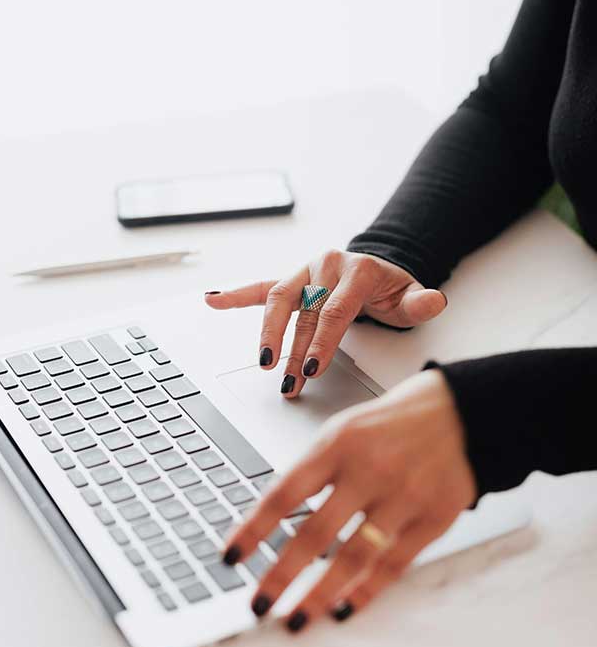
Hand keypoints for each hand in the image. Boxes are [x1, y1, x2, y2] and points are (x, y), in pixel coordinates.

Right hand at [205, 249, 446, 396]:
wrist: (380, 269)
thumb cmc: (392, 290)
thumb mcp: (411, 297)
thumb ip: (420, 302)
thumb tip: (433, 301)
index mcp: (356, 270)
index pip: (333, 310)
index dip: (321, 342)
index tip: (311, 369)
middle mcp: (327, 266)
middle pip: (304, 313)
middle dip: (295, 350)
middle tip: (289, 380)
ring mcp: (305, 272)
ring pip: (279, 301)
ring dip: (268, 334)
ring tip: (263, 363)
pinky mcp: (291, 279)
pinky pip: (261, 287)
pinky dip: (236, 295)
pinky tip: (213, 301)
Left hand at [222, 369, 475, 630]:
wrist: (462, 412)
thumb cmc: (392, 423)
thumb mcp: (344, 430)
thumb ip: (313, 471)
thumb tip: (271, 518)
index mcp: (338, 444)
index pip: (284, 493)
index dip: (254, 529)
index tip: (231, 557)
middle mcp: (369, 471)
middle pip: (315, 534)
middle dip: (281, 575)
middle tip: (259, 604)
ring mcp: (403, 496)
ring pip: (354, 556)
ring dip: (320, 594)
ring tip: (297, 619)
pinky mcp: (434, 518)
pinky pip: (394, 564)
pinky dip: (367, 590)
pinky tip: (344, 607)